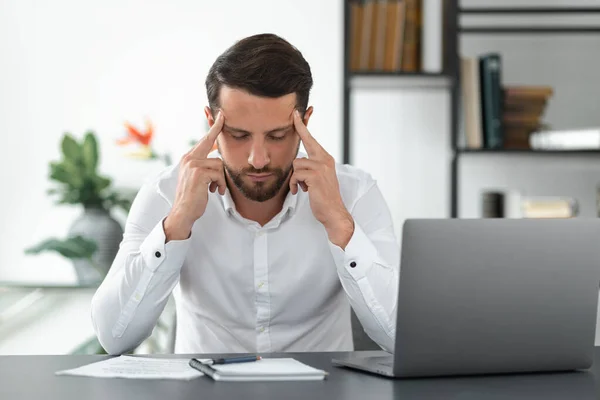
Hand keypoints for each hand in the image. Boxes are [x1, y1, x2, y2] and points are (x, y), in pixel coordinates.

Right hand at [164, 112, 225, 240]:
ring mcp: (192, 164)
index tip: (220, 115)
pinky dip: (220, 184)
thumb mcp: (199, 179)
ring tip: (216, 189)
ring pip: (219, 163)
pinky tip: (214, 192)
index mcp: (188, 159)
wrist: (183, 212)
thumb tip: (219, 160)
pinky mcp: (198, 172)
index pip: (203, 140)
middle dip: (216, 128)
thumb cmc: (193, 197)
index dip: (213, 128)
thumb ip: (205, 167)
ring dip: (222, 179)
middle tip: (223, 115)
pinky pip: (219, 173)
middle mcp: (188, 158)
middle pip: (209, 141)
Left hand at [290, 110, 353, 247]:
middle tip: (294, 113)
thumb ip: (311, 168)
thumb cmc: (324, 198)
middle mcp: (325, 159)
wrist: (333, 213)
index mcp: (326, 159)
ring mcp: (321, 166)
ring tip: (302, 187)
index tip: (297, 114)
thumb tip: (298, 165)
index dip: (303, 126)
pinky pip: (295, 174)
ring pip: (296, 163)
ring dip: (295, 178)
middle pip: (306, 141)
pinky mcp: (315, 175)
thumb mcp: (318, 179)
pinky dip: (294, 184)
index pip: (312, 139)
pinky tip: (300, 191)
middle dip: (299, 127)